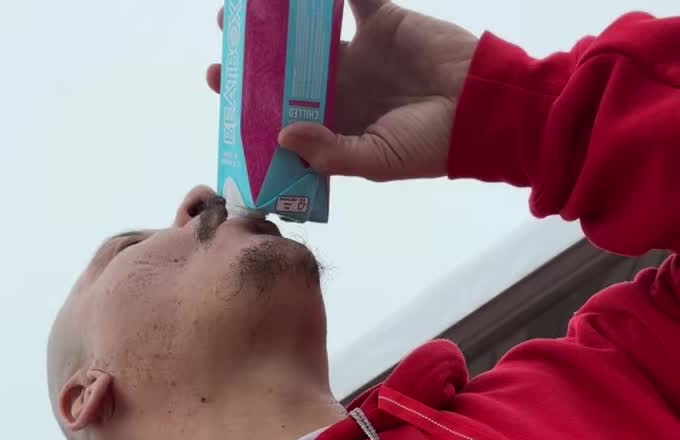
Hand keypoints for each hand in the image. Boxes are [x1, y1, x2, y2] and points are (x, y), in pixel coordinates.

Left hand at [207, 0, 477, 182]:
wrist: (482, 106)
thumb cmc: (430, 145)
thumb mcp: (375, 160)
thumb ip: (329, 152)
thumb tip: (282, 136)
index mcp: (337, 125)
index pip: (284, 112)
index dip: (252, 102)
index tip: (221, 86)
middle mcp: (342, 88)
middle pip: (288, 68)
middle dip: (257, 57)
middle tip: (227, 40)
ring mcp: (359, 51)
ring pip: (308, 29)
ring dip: (280, 16)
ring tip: (247, 5)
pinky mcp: (379, 17)